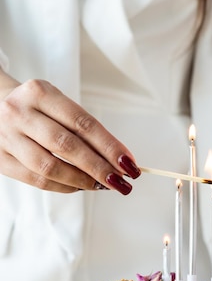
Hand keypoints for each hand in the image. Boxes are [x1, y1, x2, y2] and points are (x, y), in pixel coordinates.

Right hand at [0, 78, 139, 193]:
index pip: (83, 123)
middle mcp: (20, 112)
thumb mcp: (56, 103)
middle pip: (68, 146)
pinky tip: (81, 187)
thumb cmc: (35, 107)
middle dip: (100, 167)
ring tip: (103, 186)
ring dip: (83, 181)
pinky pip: (37, 180)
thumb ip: (83, 128)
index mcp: (40, 92)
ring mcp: (6, 137)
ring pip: (50, 167)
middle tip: (121, 181)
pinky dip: (64, 187)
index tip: (129, 162)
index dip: (109, 146)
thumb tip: (119, 159)